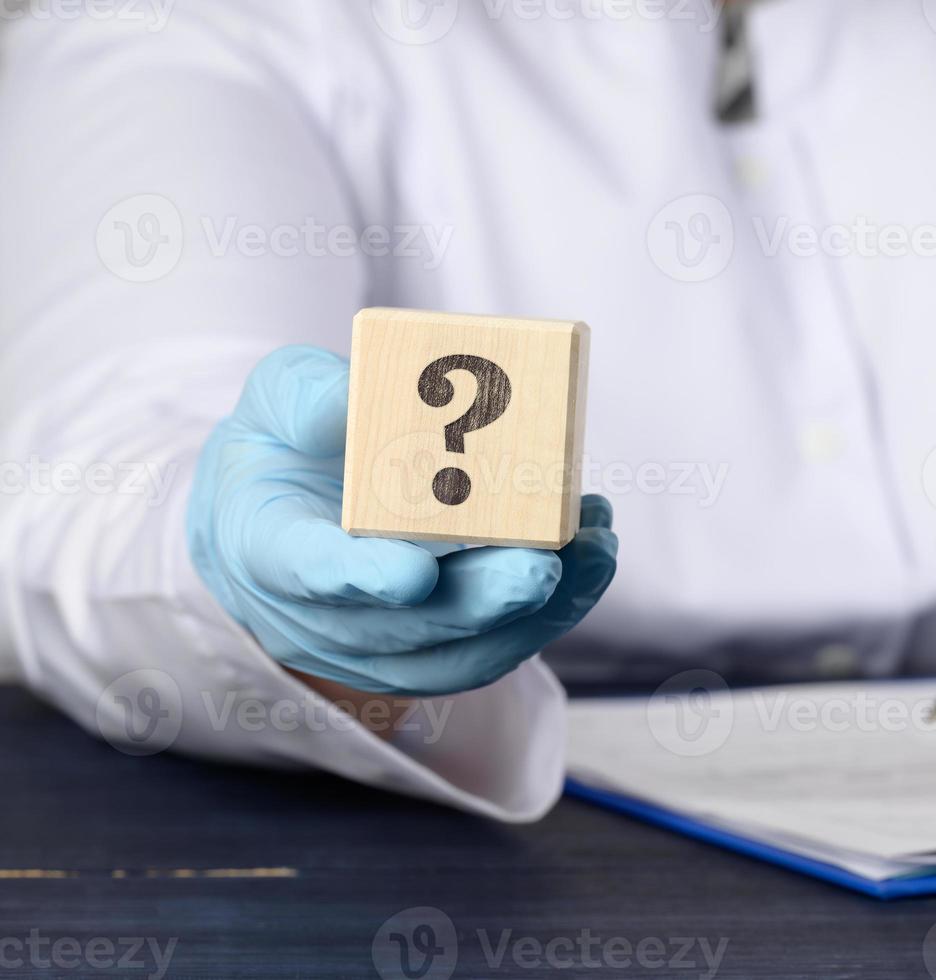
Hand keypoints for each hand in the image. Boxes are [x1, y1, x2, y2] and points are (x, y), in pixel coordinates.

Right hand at [187, 346, 616, 695]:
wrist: (281, 511)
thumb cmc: (282, 448)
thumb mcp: (275, 400)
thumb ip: (310, 396)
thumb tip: (361, 401)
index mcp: (265, 547)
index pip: (305, 571)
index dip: (358, 577)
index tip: (414, 572)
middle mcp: (315, 616)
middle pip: (398, 629)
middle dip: (477, 601)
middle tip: (543, 566)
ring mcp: (369, 646)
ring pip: (453, 654)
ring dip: (532, 614)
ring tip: (593, 553)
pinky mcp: (420, 653)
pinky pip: (484, 653)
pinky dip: (545, 617)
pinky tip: (588, 564)